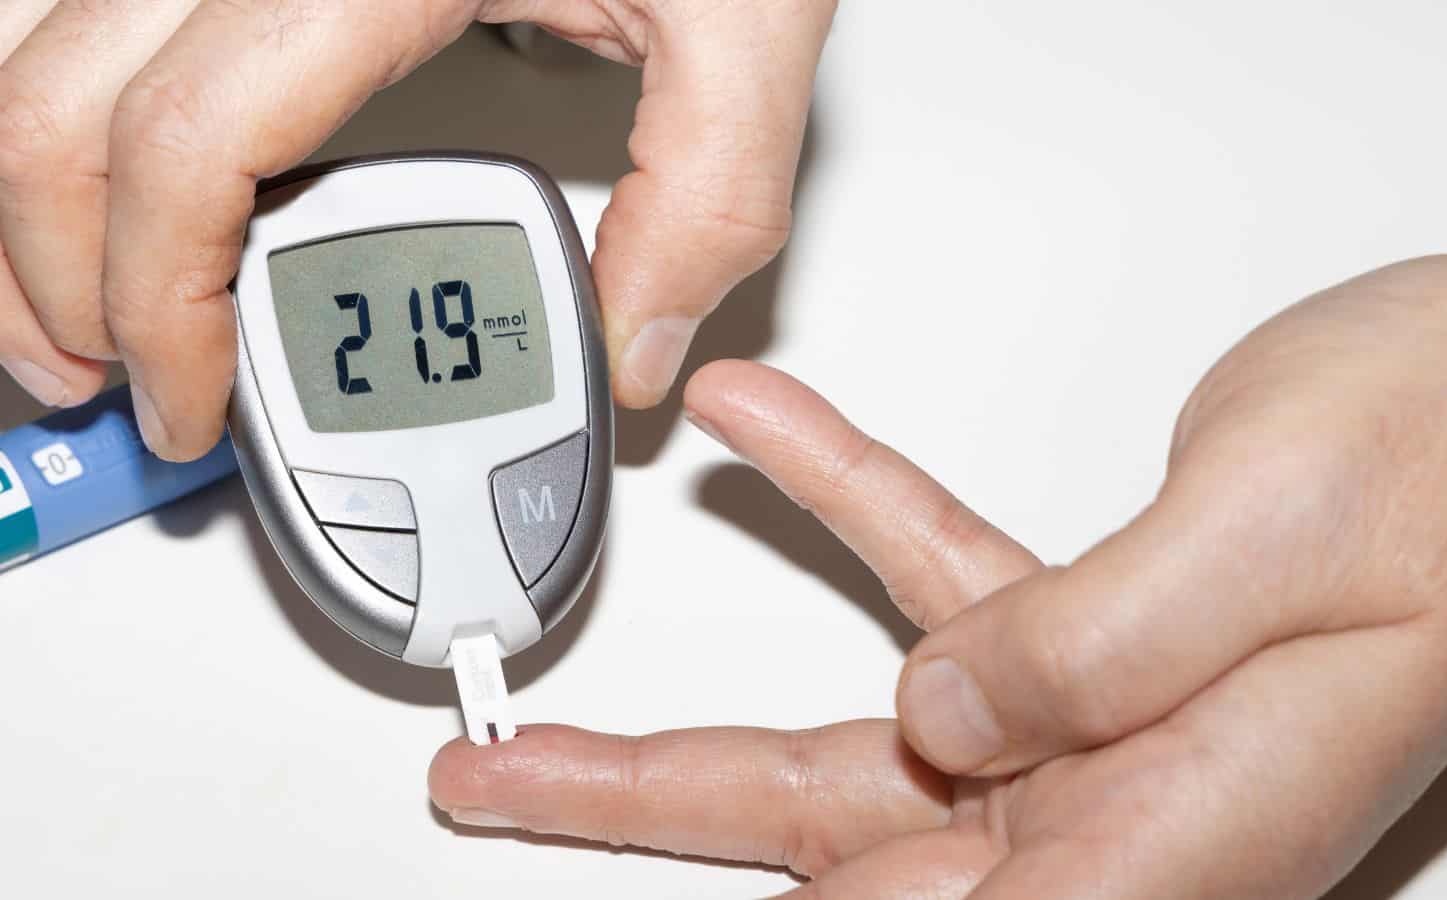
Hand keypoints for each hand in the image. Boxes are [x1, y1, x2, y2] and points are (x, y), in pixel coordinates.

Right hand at [0, 0, 835, 457]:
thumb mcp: (742, 23)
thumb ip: (708, 195)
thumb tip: (637, 343)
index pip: (186, 150)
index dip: (159, 304)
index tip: (191, 406)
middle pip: (63, 105)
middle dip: (49, 274)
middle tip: (101, 387)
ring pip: (55, 55)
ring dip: (44, 201)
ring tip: (88, 316)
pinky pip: (113, 33)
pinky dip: (95, 136)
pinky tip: (136, 201)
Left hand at [431, 251, 1446, 896]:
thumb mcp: (1266, 543)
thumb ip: (1080, 648)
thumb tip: (932, 715)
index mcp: (1169, 831)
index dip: (718, 867)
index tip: (580, 844)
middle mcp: (1129, 804)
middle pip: (838, 828)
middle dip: (658, 793)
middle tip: (517, 780)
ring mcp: (1112, 726)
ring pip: (873, 726)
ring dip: (723, 669)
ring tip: (577, 682)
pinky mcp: (1111, 633)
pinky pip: (952, 578)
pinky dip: (859, 505)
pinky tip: (781, 438)